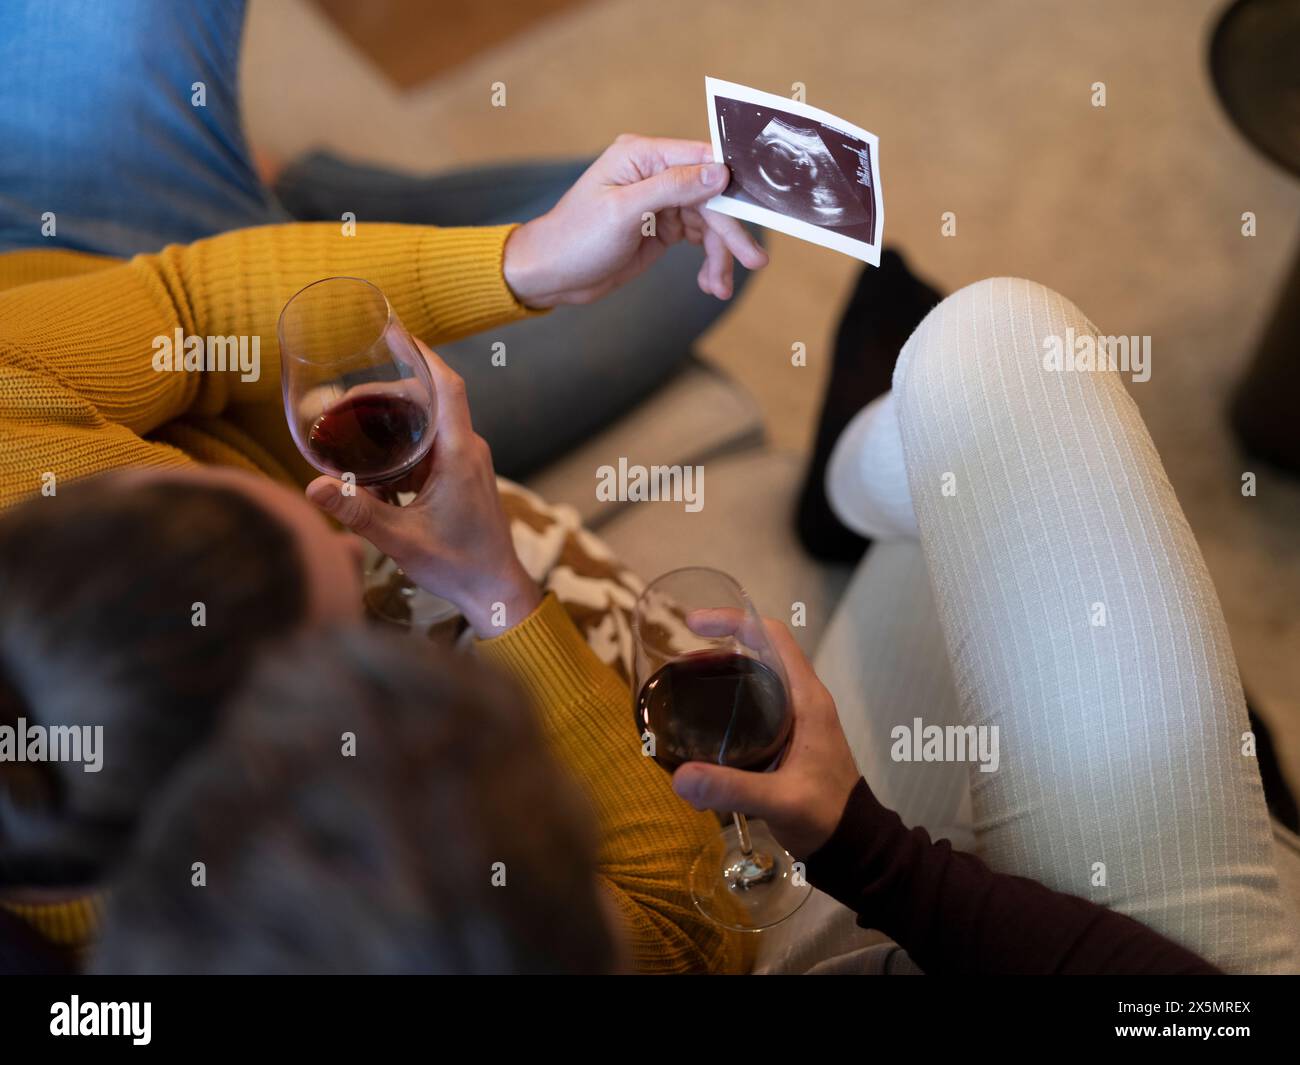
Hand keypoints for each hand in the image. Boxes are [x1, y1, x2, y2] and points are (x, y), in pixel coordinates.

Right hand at [304, 339, 540, 637]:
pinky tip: (371, 463)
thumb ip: (358, 512)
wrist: (494, 591)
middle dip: (385, 392)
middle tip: (342, 401)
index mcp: (459, 454)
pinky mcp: (461, 477)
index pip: (445, 387)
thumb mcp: (401, 539)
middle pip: (427, 399)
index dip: (420, 353)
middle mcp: (466, 450)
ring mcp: (466, 463)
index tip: (394, 329)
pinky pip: (428, 446)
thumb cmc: (458, 565)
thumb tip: (314, 487)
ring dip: (391, 419)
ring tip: (348, 426)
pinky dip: (400, 445)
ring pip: (427, 422)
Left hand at [502, 134, 767, 306]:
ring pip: (708, 222)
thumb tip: (719, 172)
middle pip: (710, 196)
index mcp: (642, 156)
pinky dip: (708, 261)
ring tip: (719, 286)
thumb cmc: (575, 238)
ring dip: (720, 254)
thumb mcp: (624, 211)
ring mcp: (659, 202)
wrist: (550, 275)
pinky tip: (710, 283)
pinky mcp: (662, 228)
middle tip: (753, 260)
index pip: (700, 159)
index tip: (755, 212)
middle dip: (729, 231)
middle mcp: (654, 173)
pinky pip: (698, 240)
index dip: (730, 185)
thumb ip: (673, 187)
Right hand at [670, 612, 861, 856]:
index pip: (772, 637)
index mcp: (807, 698)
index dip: (734, 621)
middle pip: (760, 651)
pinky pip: (757, 701)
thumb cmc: (825, 816)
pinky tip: (705, 720)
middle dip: (720, 646)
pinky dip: (730, 698)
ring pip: (758, 677)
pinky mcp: (789, 736)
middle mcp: (803, 698)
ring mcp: (797, 716)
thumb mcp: (778, 801)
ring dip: (724, 673)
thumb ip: (731, 788)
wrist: (852, 844)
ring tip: (686, 686)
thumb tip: (680, 777)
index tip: (694, 625)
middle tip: (681, 662)